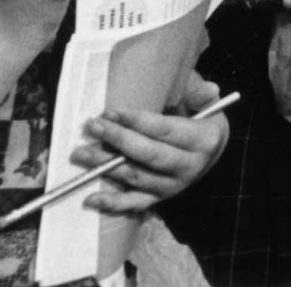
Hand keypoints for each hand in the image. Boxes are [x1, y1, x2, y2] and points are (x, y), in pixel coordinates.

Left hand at [73, 74, 229, 213]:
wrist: (209, 150)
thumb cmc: (200, 117)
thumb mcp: (206, 101)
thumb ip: (199, 93)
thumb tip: (209, 87)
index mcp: (204, 140)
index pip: (165, 130)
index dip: (136, 121)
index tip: (109, 112)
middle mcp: (191, 166)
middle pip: (149, 155)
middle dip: (117, 140)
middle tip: (92, 127)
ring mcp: (175, 185)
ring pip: (137, 177)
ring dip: (106, 167)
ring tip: (80, 154)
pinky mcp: (161, 198)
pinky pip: (135, 203)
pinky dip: (112, 203)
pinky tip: (90, 199)